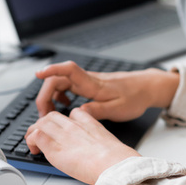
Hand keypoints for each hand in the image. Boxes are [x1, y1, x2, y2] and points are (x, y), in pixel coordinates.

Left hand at [25, 108, 139, 184]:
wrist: (113, 164)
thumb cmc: (116, 159)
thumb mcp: (110, 142)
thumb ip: (99, 139)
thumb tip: (100, 150)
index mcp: (89, 123)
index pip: (73, 113)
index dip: (65, 120)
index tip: (63, 129)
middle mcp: (74, 126)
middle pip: (53, 116)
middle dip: (45, 123)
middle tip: (42, 134)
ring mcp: (63, 136)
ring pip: (41, 123)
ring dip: (35, 131)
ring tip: (33, 141)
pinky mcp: (54, 148)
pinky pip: (37, 136)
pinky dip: (31, 140)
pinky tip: (34, 148)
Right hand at [34, 61, 178, 120]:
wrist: (147, 87)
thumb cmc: (135, 97)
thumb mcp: (118, 109)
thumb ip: (98, 111)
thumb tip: (78, 113)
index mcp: (93, 84)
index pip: (69, 70)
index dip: (52, 69)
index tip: (39, 73)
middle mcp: (88, 80)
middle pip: (57, 79)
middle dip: (45, 95)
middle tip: (43, 115)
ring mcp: (88, 81)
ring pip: (61, 83)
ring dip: (51, 97)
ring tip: (52, 114)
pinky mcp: (89, 85)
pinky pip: (68, 86)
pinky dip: (61, 96)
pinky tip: (67, 106)